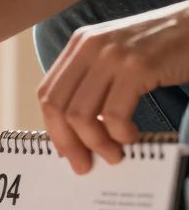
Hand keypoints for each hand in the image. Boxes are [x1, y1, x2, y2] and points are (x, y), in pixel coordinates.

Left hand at [37, 1, 188, 173]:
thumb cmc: (163, 48)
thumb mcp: (117, 56)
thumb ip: (94, 82)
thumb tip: (77, 130)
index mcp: (80, 44)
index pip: (47, 93)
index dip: (52, 127)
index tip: (65, 150)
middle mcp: (89, 46)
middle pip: (57, 106)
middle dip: (67, 142)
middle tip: (83, 165)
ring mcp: (112, 55)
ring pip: (81, 114)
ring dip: (95, 143)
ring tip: (113, 155)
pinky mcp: (138, 67)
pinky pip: (114, 114)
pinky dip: (119, 134)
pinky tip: (131, 137)